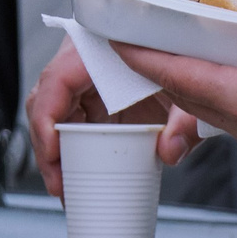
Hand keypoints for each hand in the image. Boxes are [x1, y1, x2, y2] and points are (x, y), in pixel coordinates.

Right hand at [25, 36, 191, 198]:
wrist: (191, 65)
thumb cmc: (181, 64)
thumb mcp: (189, 89)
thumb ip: (184, 121)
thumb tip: (169, 150)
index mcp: (99, 50)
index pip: (57, 79)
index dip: (46, 117)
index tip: (52, 152)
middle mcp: (84, 63)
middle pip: (46, 102)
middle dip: (46, 147)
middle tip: (60, 183)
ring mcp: (84, 82)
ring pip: (52, 116)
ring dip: (53, 153)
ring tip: (65, 187)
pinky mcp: (91, 100)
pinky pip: (67, 123)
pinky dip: (66, 150)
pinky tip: (74, 175)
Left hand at [109, 0, 236, 166]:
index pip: (177, 76)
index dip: (142, 57)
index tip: (112, 40)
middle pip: (187, 96)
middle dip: (159, 68)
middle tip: (138, 37)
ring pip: (211, 107)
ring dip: (189, 79)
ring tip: (175, 46)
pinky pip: (236, 113)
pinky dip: (218, 88)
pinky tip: (226, 64)